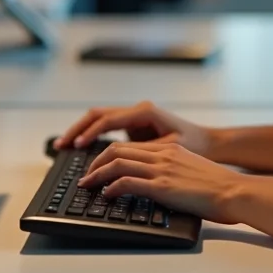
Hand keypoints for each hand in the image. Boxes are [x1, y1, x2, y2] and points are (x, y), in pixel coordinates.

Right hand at [55, 101, 215, 156]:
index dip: (89, 133)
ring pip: (100, 119)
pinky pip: (108, 128)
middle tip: (61, 145)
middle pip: (98, 114)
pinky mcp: (135, 127)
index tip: (76, 146)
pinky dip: (93, 136)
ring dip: (82, 131)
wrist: (211, 143)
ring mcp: (136, 117)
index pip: (108, 119)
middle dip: (78, 128)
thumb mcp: (168, 151)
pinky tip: (81, 148)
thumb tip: (118, 162)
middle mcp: (138, 110)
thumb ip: (143, 153)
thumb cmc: (195, 146)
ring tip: (65, 145)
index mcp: (145, 112)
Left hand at [77, 141, 244, 223]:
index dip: (107, 155)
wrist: (233, 191)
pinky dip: (111, 187)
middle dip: (95, 162)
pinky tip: (106, 194)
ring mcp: (162, 169)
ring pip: (118, 163)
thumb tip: (156, 184)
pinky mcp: (162, 186)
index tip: (97, 166)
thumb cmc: (218, 187)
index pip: (130, 146)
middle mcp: (163, 155)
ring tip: (87, 185)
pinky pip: (127, 181)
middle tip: (85, 176)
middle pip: (118, 150)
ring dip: (97, 174)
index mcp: (169, 149)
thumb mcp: (191, 171)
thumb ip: (172, 172)